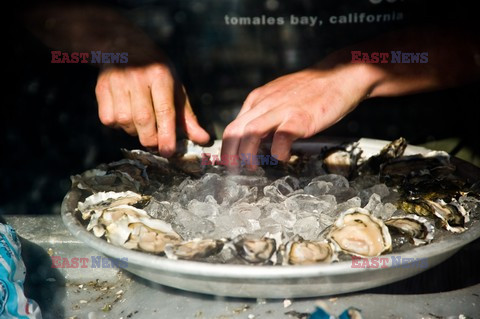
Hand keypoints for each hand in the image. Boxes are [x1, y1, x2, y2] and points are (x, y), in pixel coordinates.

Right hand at [95, 63, 209, 156]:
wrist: (124, 45)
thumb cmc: (156, 72)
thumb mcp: (176, 88)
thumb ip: (187, 117)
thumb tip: (203, 139)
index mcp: (160, 76)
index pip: (165, 111)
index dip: (167, 134)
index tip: (169, 152)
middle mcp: (138, 77)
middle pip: (143, 119)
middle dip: (151, 139)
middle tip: (157, 144)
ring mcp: (117, 82)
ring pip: (125, 122)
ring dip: (135, 131)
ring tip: (142, 124)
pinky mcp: (101, 88)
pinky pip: (108, 119)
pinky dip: (118, 125)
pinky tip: (126, 115)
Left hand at [221, 63, 383, 166]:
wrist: (340, 75)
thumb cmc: (312, 90)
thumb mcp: (279, 97)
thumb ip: (265, 115)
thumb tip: (256, 138)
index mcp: (258, 99)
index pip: (233, 125)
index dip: (227, 148)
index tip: (229, 162)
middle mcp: (266, 103)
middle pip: (236, 130)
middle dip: (230, 154)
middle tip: (233, 170)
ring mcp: (283, 109)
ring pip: (252, 132)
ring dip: (247, 154)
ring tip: (252, 167)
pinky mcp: (300, 117)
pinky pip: (282, 137)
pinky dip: (277, 152)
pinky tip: (281, 157)